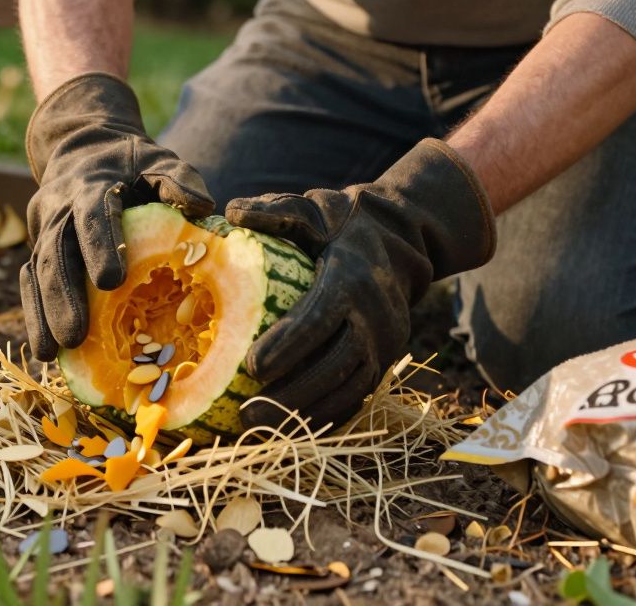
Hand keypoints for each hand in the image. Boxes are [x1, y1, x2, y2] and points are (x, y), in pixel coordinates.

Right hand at [21, 73, 212, 360]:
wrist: (82, 147)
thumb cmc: (131, 162)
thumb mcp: (157, 159)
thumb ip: (177, 179)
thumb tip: (200, 208)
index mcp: (91, 184)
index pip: (91, 215)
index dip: (99, 246)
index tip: (112, 282)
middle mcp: (59, 208)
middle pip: (55, 253)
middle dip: (63, 296)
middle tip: (75, 336)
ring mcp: (42, 229)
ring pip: (36, 273)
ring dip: (42, 314)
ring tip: (50, 354)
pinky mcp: (36, 248)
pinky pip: (30, 283)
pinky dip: (34, 315)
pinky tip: (44, 352)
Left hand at [225, 138, 495, 429]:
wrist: (403, 241)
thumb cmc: (342, 225)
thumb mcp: (312, 208)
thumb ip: (275, 210)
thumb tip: (232, 212)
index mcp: (353, 280)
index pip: (319, 319)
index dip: (287, 346)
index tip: (251, 367)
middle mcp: (375, 317)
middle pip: (334, 364)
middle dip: (291, 393)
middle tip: (247, 413)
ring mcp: (385, 343)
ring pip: (348, 389)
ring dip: (305, 412)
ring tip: (260, 426)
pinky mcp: (385, 361)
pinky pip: (357, 396)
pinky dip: (325, 414)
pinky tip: (288, 427)